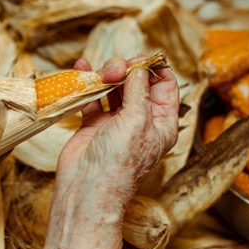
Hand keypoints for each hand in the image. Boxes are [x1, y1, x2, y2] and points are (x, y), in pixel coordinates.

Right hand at [57, 56, 179, 198]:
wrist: (86, 188)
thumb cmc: (118, 163)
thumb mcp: (137, 120)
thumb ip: (138, 91)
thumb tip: (139, 68)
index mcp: (161, 123)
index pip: (164, 85)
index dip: (153, 68)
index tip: (138, 59)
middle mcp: (140, 121)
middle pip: (137, 83)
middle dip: (125, 70)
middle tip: (112, 70)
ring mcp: (116, 123)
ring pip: (114, 88)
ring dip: (107, 75)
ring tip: (98, 72)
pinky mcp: (94, 125)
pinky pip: (92, 98)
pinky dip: (88, 84)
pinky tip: (83, 69)